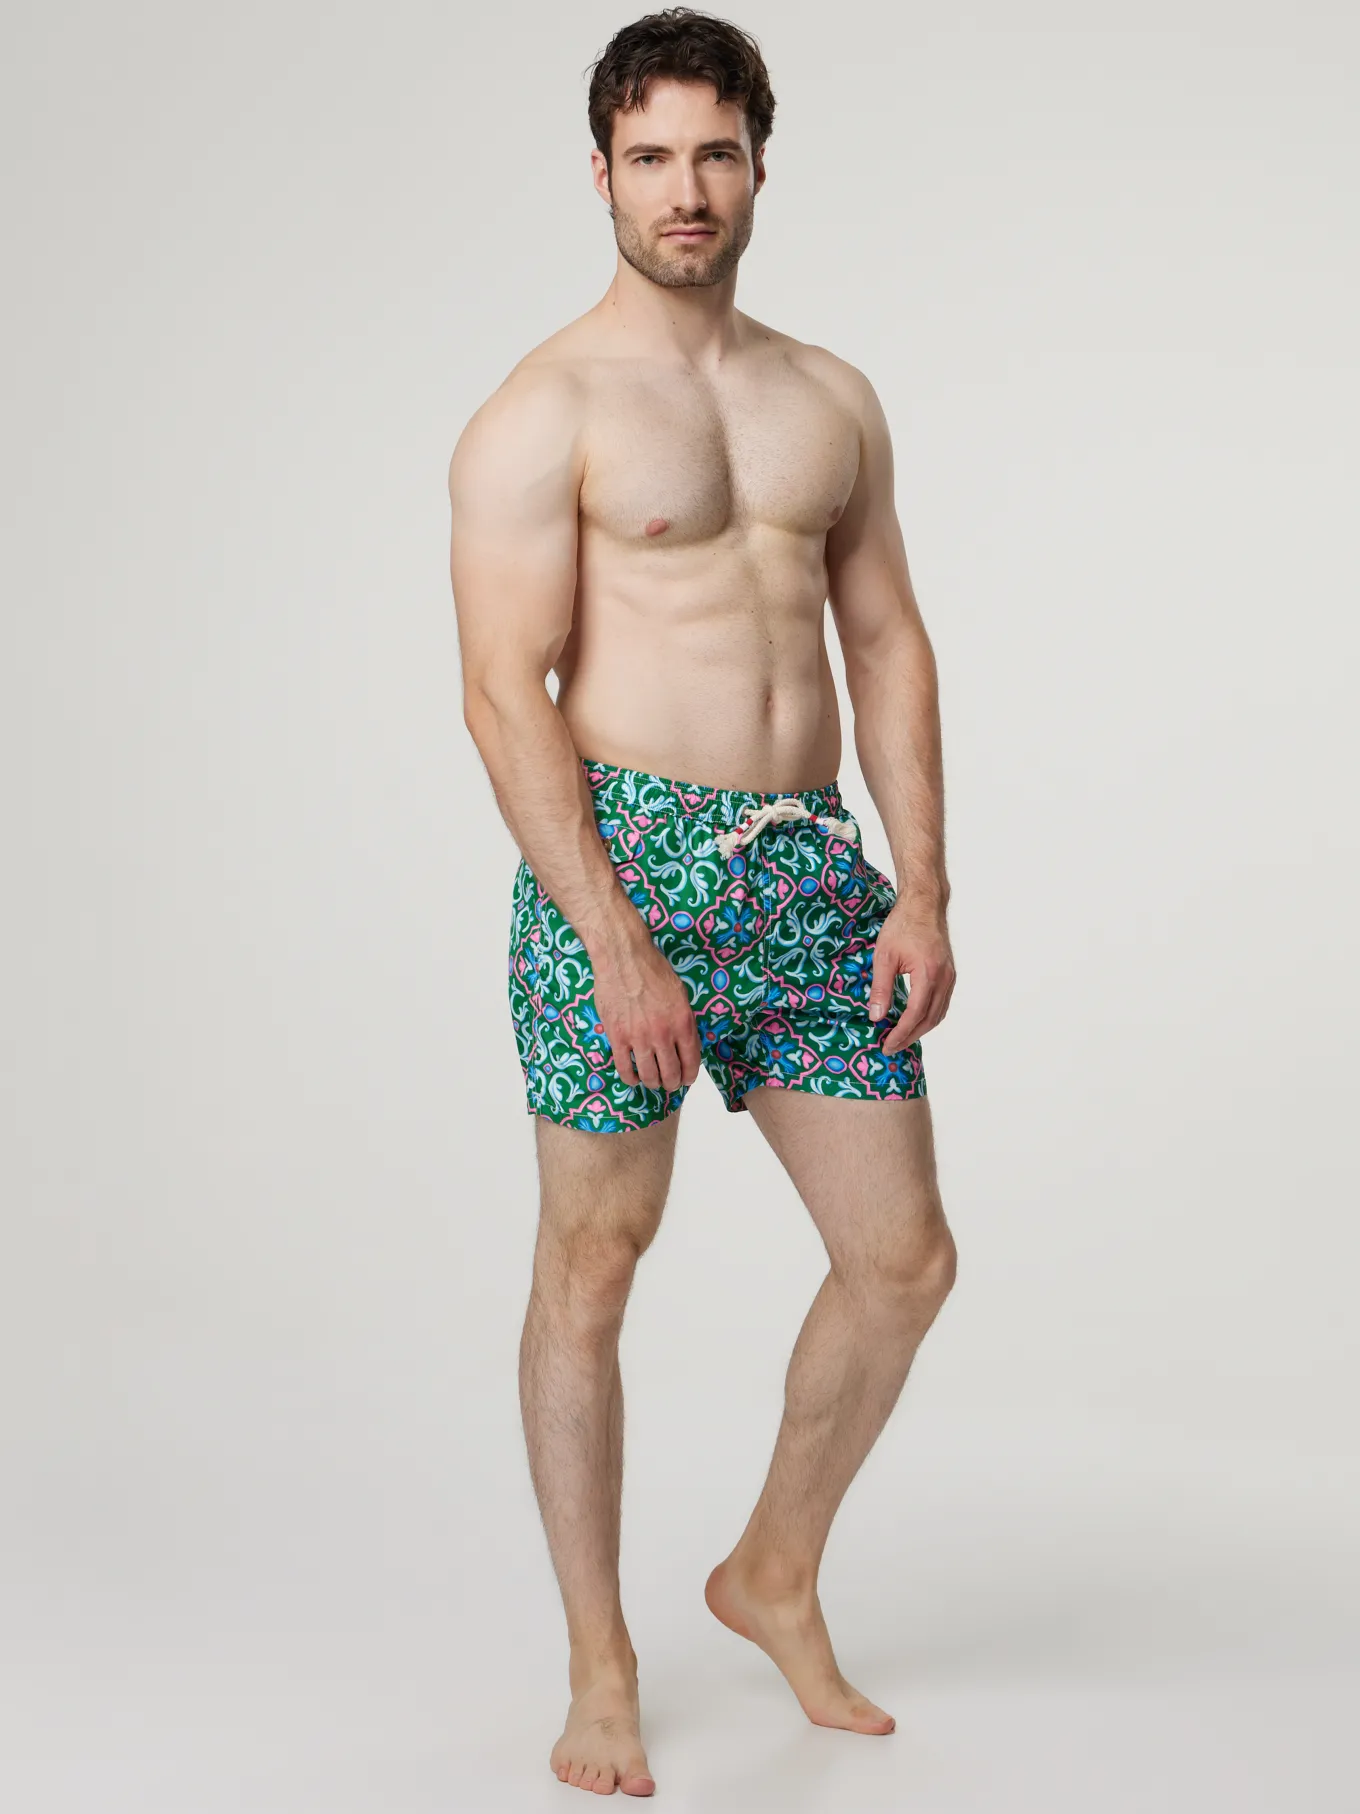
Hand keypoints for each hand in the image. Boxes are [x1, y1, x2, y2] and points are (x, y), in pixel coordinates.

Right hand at [591, 932, 703, 1092]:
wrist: (623, 957)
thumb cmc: (653, 969)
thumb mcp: (680, 994)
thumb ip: (683, 1020)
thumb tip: (684, 1042)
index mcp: (683, 1023)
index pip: (691, 1062)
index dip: (690, 1076)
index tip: (686, 1079)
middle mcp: (663, 1034)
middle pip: (671, 1074)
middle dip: (672, 1083)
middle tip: (669, 1082)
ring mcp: (639, 1038)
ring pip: (649, 1076)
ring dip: (653, 1083)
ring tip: (652, 1081)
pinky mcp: (617, 1037)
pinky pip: (624, 1068)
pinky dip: (630, 1078)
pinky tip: (633, 1078)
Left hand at [868, 898, 955, 1053]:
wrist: (924, 904)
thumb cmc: (902, 926)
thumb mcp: (884, 957)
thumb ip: (881, 988)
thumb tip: (876, 1017)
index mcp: (928, 974)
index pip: (915, 1014)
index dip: (901, 1033)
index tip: (886, 1045)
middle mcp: (944, 978)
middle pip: (930, 1019)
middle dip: (910, 1037)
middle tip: (891, 1047)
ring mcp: (950, 976)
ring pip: (939, 1013)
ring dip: (921, 1029)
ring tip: (901, 1037)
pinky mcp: (949, 973)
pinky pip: (942, 1003)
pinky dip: (929, 1016)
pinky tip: (915, 1019)